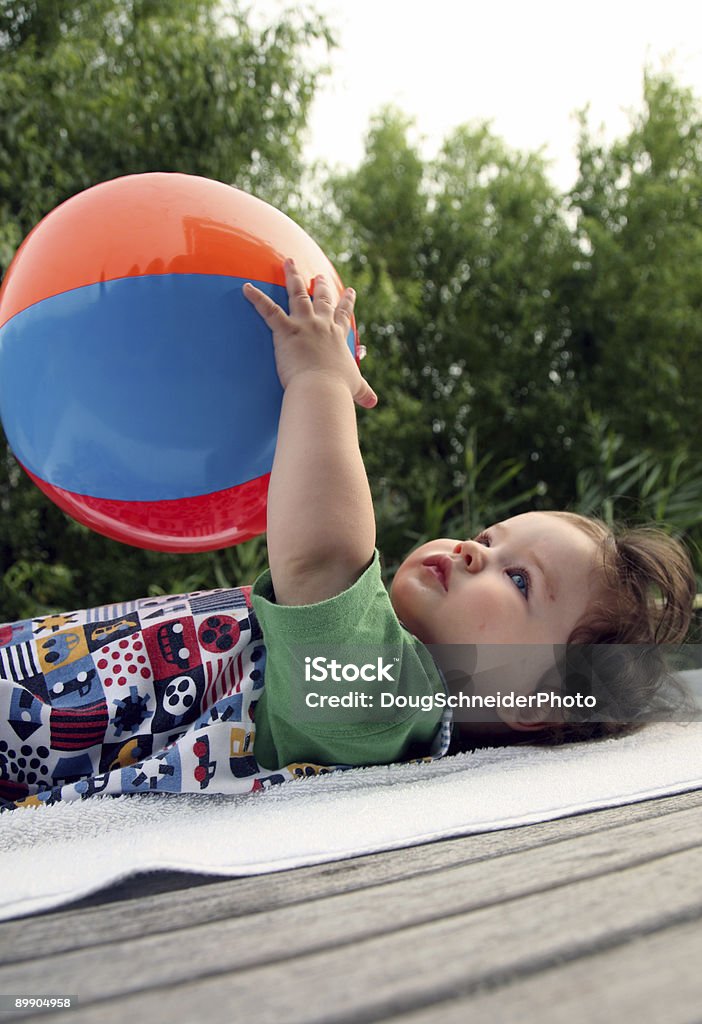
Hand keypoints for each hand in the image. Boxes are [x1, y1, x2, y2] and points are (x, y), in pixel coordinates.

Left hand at [243, 258, 377, 408]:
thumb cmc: (337, 390)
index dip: (347, 302)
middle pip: (322, 299)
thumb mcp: (354, 387)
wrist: (322, 390)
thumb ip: (363, 392)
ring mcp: (304, 325)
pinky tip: (246, 288)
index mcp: (337, 336)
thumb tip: (373, 403)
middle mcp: (323, 325)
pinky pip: (268, 311)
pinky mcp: (286, 331)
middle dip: (321, 285)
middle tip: (318, 274)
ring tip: (289, 262)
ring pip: (298, 294)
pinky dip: (256, 298)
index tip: (350, 291)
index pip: (344, 315)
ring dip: (293, 277)